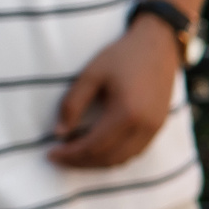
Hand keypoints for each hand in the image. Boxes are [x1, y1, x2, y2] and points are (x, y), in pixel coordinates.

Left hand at [50, 19, 182, 167]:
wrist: (158, 45)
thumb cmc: (123, 56)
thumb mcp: (91, 74)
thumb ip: (72, 104)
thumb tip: (59, 133)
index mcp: (126, 113)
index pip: (93, 146)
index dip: (70, 154)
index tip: (50, 154)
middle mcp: (143, 127)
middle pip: (107, 159)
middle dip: (80, 162)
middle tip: (60, 158)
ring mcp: (154, 129)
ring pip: (122, 160)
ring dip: (97, 163)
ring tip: (76, 156)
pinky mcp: (158, 127)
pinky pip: (134, 152)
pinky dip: (113, 157)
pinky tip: (98, 149)